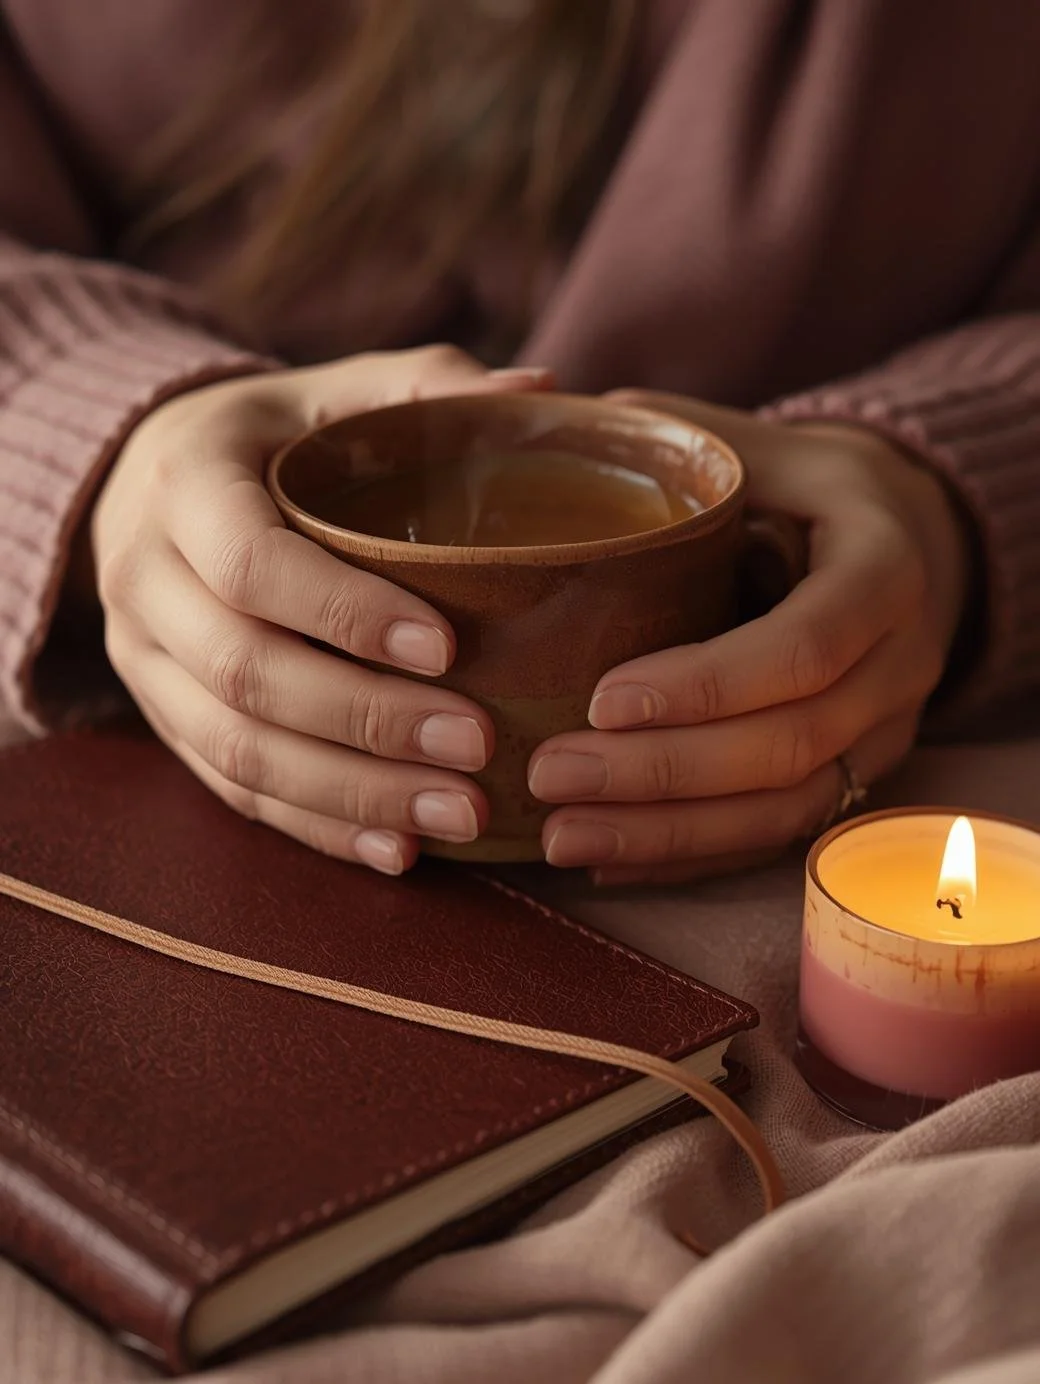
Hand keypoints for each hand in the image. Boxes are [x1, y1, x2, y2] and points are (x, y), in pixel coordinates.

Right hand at [92, 346, 551, 872]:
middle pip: (247, 673)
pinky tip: (399, 849)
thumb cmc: (272, 436)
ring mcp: (146, 662)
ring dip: (352, 793)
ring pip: (237, 751)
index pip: (253, 563)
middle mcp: (146, 578)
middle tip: (479, 746)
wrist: (152, 484)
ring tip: (459, 813)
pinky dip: (318, 826)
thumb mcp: (336, 391)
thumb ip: (430, 388)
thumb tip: (546, 391)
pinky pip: (233, 790)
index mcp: (186, 485)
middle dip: (368, 721)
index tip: (448, 644)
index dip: (345, 613)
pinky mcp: (165, 719)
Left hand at [528, 393, 970, 884]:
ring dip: (668, 832)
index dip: (706, 684)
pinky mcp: (851, 775)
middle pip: (789, 745)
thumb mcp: (758, 442)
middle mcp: (898, 664)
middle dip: (662, 772)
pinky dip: (692, 853)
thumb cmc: (804, 483)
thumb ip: (666, 435)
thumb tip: (536, 414)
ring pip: (782, 810)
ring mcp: (883, 731)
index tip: (600, 698)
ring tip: (562, 837)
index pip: (806, 646)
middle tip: (549, 774)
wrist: (902, 538)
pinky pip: (775, 835)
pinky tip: (610, 859)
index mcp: (883, 568)